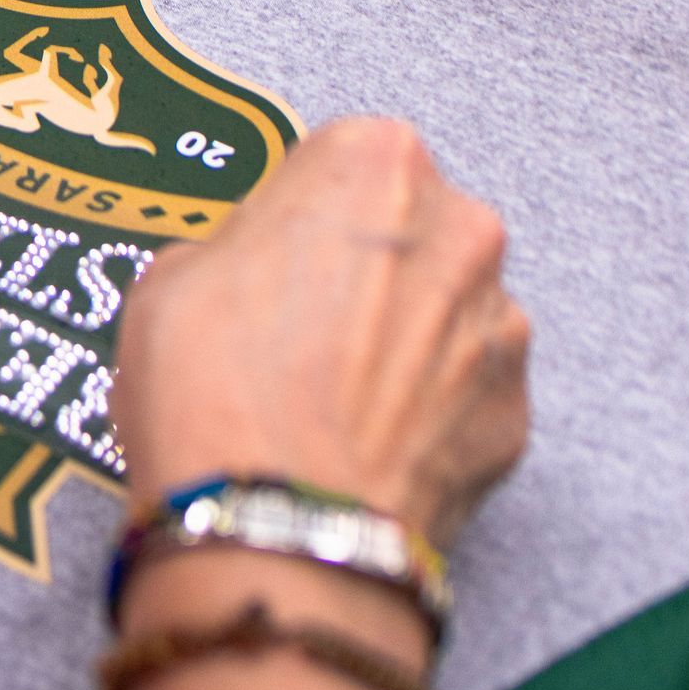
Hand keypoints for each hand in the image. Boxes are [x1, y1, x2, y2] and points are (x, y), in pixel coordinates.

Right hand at [112, 117, 529, 550]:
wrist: (276, 530)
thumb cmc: (214, 388)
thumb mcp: (172, 275)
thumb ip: (241, 245)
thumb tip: (256, 270)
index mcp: (374, 161)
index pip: (342, 159)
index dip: (298, 214)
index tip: (270, 257)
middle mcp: (461, 228)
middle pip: (411, 230)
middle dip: (368, 271)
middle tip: (298, 332)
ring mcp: (500, 326)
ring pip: (448, 314)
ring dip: (404, 343)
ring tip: (330, 402)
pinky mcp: (517, 416)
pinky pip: (468, 398)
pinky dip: (428, 416)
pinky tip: (365, 447)